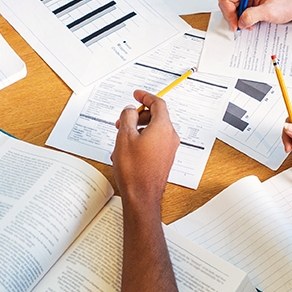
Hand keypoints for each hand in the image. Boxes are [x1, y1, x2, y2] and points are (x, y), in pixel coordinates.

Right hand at [112, 91, 179, 211]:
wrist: (141, 196)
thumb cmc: (135, 170)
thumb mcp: (125, 136)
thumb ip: (128, 117)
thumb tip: (131, 110)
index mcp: (163, 127)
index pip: (158, 103)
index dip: (146, 97)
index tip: (137, 95)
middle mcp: (169, 137)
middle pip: (156, 117)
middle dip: (137, 116)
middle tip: (123, 120)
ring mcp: (169, 149)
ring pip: (153, 131)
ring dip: (137, 130)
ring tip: (121, 139)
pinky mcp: (165, 159)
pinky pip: (154, 142)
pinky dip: (141, 141)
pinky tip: (127, 151)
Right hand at [219, 0, 291, 29]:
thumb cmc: (286, 3)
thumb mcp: (269, 11)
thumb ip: (252, 16)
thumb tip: (240, 22)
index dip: (229, 14)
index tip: (236, 25)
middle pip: (227, 4)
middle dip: (232, 17)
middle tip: (240, 27)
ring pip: (232, 8)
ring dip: (238, 19)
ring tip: (248, 25)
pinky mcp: (250, 1)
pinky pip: (239, 10)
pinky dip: (242, 18)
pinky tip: (250, 22)